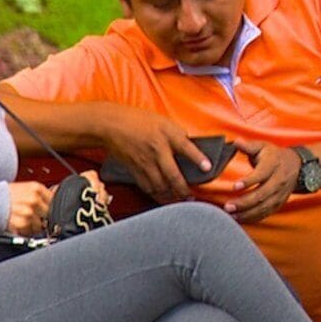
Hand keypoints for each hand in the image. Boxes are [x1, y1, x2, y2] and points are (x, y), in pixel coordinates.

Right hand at [4, 181, 49, 236]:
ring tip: (23, 219)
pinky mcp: (22, 223)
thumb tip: (54, 199)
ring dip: (34, 225)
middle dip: (43, 217)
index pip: (54, 201)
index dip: (50, 207)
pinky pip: (31, 231)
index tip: (46, 210)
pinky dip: (26, 230)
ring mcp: (28, 212)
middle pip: (49, 214)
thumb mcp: (25, 188)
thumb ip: (40, 194)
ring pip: (40, 225)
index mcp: (36, 188)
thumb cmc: (4, 194)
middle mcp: (34, 200)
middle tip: (33, 216)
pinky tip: (19, 224)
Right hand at [100, 115, 216, 203]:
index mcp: (166, 134)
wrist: (112, 125)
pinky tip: (163, 197)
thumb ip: (178, 135)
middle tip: (191, 196)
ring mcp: (145, 162)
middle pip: (172, 174)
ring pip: (160, 185)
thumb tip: (191, 146)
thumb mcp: (163, 122)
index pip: (185, 147)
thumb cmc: (139, 121)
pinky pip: (147, 187)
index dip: (197, 158)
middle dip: (183, 188)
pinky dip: (156, 195)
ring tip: (180, 201)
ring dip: (171, 196)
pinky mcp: (135, 170)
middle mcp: (157, 150)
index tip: (207, 168)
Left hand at [222, 141, 305, 223]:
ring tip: (231, 215)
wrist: (296, 166)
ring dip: (247, 213)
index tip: (235, 186)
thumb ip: (248, 145)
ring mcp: (280, 193)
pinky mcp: (279, 203)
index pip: (261, 174)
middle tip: (228, 206)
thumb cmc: (274, 155)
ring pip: (264, 206)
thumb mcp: (263, 146)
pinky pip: (266, 213)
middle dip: (244, 202)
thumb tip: (235, 141)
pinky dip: (253, 218)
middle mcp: (278, 180)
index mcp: (273, 164)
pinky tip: (240, 219)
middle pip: (262, 194)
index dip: (249, 181)